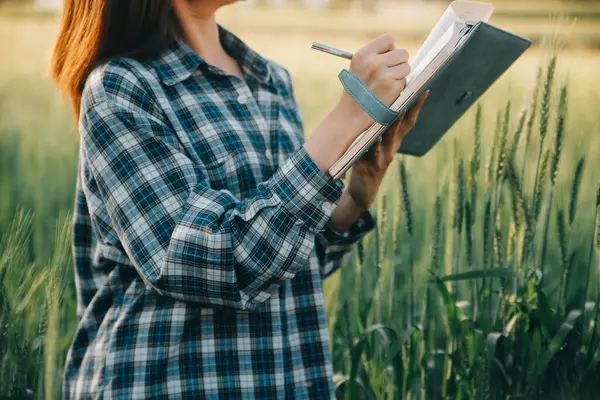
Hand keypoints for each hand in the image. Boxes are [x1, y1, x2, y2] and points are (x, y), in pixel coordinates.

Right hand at [337, 34, 410, 129]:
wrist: (350, 115)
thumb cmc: (356, 90)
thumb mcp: (358, 67)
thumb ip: (375, 55)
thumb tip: (397, 50)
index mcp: (363, 54)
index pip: (388, 39)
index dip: (390, 50)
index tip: (385, 60)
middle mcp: (373, 62)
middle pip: (402, 52)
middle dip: (398, 63)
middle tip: (388, 74)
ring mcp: (383, 75)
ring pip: (406, 66)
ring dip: (400, 75)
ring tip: (386, 84)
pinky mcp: (392, 87)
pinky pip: (405, 81)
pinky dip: (399, 87)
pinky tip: (387, 93)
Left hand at [344, 91, 429, 209]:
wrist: (363, 191)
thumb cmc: (368, 163)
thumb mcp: (376, 145)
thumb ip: (380, 128)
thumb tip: (381, 104)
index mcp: (394, 141)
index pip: (409, 121)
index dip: (416, 106)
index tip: (424, 89)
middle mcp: (392, 148)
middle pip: (402, 127)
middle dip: (407, 109)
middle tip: (412, 93)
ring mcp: (383, 158)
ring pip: (389, 138)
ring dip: (394, 124)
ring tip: (398, 110)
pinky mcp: (371, 168)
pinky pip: (374, 155)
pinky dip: (375, 146)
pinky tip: (376, 138)